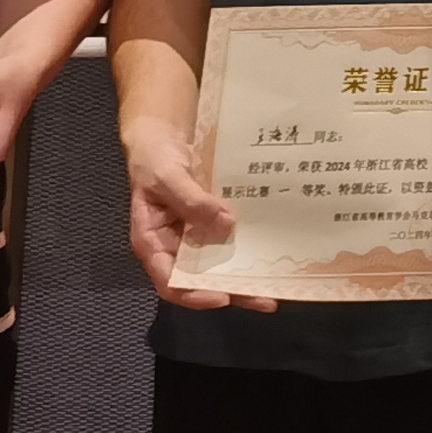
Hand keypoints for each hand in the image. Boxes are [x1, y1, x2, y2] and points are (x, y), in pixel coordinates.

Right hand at [123, 127, 273, 311]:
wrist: (165, 133)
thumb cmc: (155, 157)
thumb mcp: (167, 176)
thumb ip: (191, 201)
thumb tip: (225, 225)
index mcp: (154, 244)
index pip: (171, 283)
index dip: (196, 295)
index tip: (223, 297)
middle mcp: (176, 246)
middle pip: (202, 278)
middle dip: (233, 290)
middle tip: (266, 299)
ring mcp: (196, 234)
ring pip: (220, 260)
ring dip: (245, 271)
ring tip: (277, 279)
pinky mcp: (213, 220)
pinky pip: (230, 236)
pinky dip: (248, 244)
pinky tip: (272, 246)